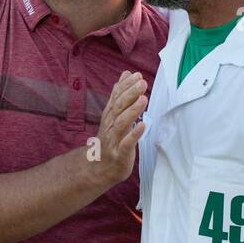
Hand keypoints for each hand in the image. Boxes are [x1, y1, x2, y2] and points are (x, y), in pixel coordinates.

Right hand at [87, 71, 147, 188]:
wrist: (100, 168)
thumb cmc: (111, 139)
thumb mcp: (114, 115)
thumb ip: (119, 95)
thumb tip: (126, 74)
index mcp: (109, 116)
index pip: (116, 98)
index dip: (125, 86)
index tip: (136, 75)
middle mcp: (110, 126)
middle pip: (118, 108)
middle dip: (130, 94)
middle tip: (142, 82)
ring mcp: (114, 140)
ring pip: (121, 123)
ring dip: (132, 111)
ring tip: (143, 99)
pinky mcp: (120, 155)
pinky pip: (126, 144)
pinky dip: (134, 134)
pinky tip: (143, 125)